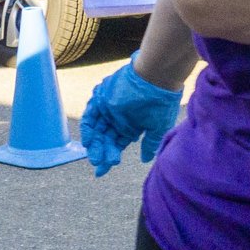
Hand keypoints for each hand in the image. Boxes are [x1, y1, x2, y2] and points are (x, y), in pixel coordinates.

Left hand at [81, 55, 184, 177]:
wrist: (157, 79)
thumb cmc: (161, 103)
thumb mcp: (157, 128)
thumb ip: (149, 144)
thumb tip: (144, 159)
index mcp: (131, 126)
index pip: (117, 144)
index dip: (110, 156)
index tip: (104, 170)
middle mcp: (118, 119)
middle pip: (105, 139)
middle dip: (102, 154)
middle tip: (99, 167)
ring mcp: (109, 109)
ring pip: (97, 130)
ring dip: (95, 144)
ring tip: (95, 158)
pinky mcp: (101, 99)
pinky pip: (90, 116)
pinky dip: (88, 129)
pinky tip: (89, 142)